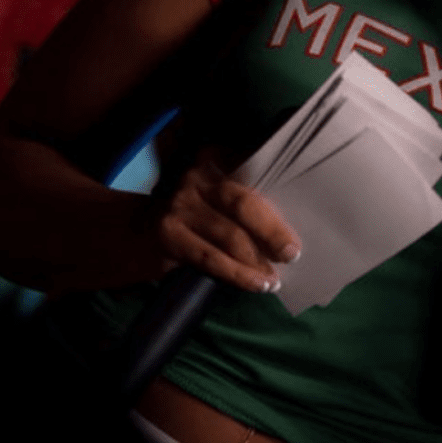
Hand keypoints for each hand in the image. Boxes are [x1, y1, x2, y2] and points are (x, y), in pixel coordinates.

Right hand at [151, 146, 301, 291]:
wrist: (137, 229)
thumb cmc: (196, 212)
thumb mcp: (218, 194)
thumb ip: (247, 198)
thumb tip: (289, 226)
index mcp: (216, 158)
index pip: (254, 169)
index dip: (280, 186)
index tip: (305, 202)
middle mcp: (197, 176)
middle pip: (243, 203)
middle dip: (272, 231)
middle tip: (292, 253)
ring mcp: (180, 204)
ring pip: (229, 235)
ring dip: (256, 262)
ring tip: (273, 279)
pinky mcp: (169, 234)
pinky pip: (210, 258)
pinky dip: (236, 274)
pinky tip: (254, 283)